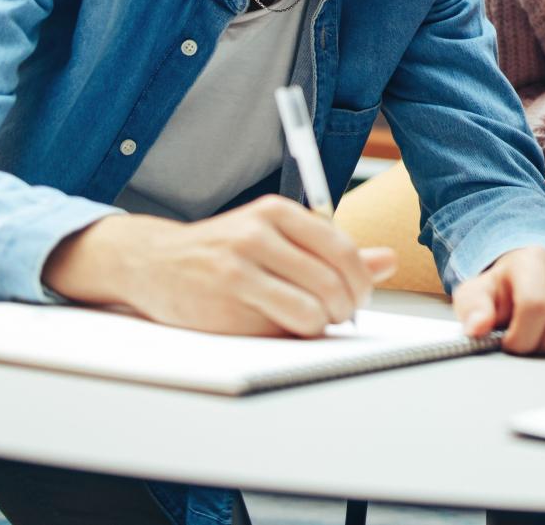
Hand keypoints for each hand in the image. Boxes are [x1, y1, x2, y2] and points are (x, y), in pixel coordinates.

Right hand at [42, 196, 398, 336]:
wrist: (155, 262)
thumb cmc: (224, 253)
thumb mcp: (278, 238)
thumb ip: (332, 251)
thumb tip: (389, 262)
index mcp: (278, 211)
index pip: (343, 248)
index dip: (361, 281)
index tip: (358, 296)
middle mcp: (260, 230)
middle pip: (335, 278)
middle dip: (348, 306)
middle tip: (340, 316)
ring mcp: (241, 263)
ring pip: (315, 305)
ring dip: (324, 323)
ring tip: (313, 321)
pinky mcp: (226, 295)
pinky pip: (286, 323)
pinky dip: (296, 332)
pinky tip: (283, 325)